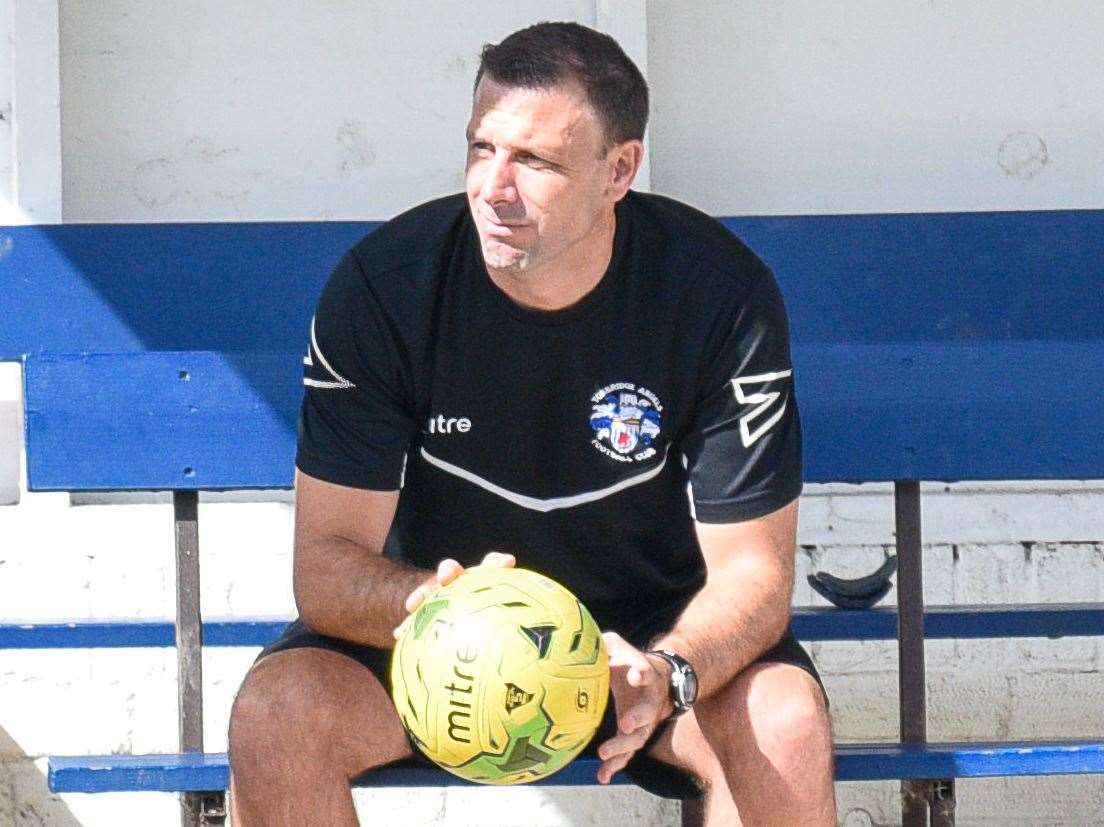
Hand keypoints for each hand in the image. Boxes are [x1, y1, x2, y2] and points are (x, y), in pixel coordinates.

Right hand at [393, 551, 515, 638]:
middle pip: (457, 573)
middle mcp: (462, 586)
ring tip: (414, 603)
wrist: (453, 623)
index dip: (498, 563)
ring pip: (431, 590)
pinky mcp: (426, 610)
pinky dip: (409, 625)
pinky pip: (416, 616)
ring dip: (424, 593)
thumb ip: (518, 645)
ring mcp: (442, 595)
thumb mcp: (503, 635)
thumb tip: (548, 669)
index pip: (493, 568)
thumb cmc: (488, 633)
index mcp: (485, 587)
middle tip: (447, 574)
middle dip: (451, 570)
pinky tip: (399, 635)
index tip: (505, 562)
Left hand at [595, 631, 673, 783]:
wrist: (656, 681)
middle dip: (637, 718)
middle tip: (625, 724)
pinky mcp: (635, 736)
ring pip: (638, 738)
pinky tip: (602, 776)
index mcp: (644, 674)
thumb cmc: (629, 661)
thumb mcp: (618, 647)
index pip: (644, 671)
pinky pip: (627, 754)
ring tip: (605, 754)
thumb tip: (579, 639)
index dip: (640, 673)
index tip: (635, 675)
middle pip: (647, 712)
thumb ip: (604, 643)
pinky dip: (616, 765)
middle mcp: (649, 700)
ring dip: (623, 747)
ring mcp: (645, 721)